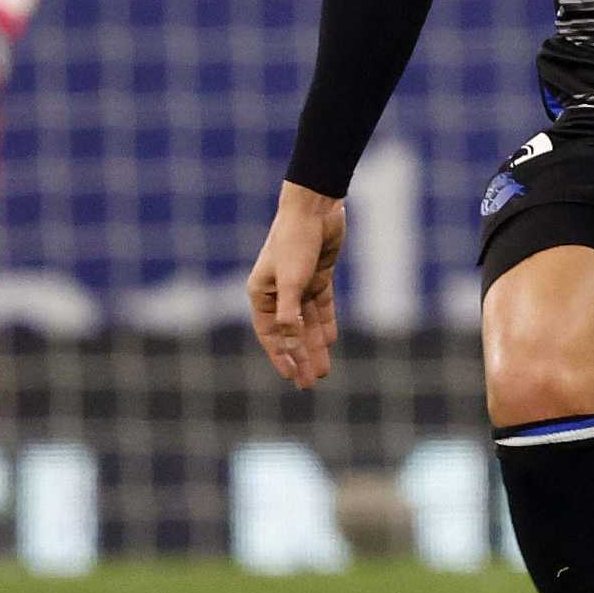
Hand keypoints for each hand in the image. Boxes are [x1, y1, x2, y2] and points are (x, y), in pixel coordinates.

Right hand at [248, 182, 345, 388]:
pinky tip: (331, 341)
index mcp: (262, 293)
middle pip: (291, 333)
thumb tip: (290, 340)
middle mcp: (278, 291)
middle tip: (309, 383)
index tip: (291, 377)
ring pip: (308, 323)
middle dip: (300, 357)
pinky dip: (326, 323)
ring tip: (323, 371)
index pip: (271, 334)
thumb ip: (291, 310)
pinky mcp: (318, 275)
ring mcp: (299, 284)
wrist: (315, 209)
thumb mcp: (292, 279)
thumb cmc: (295, 241)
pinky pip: (322, 306)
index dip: (281, 356)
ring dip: (316, 346)